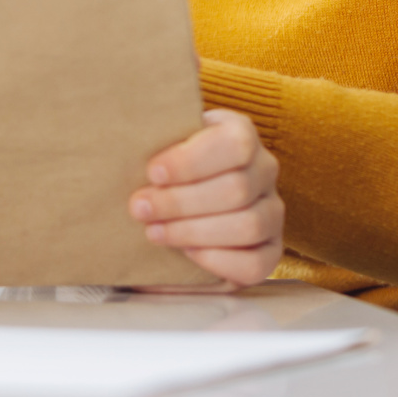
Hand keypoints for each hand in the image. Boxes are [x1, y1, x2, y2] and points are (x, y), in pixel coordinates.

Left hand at [130, 109, 283, 286]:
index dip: (192, 161)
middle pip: (236, 188)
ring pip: (247, 225)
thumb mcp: (159, 145)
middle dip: (181, 202)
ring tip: (154, 231)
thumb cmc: (163, 169)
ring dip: (193, 231)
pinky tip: (186, 253)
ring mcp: (271, 211)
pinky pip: (256, 263)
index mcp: (240, 133)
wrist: (171, 202)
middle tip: (141, 207)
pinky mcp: (270, 250)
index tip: (153, 173)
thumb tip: (126, 146)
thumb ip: (151, 141)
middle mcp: (263, 170)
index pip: (235, 143)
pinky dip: (217, 260)